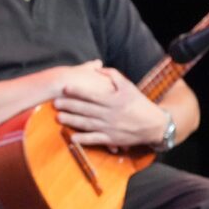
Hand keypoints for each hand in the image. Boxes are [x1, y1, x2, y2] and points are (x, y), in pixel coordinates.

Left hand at [54, 67, 170, 147]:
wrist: (154, 125)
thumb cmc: (139, 103)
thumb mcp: (128, 86)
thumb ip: (113, 75)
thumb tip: (97, 68)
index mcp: (114, 100)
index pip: (92, 94)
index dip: (78, 91)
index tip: (64, 87)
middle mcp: (110, 114)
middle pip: (86, 109)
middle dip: (69, 105)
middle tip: (54, 102)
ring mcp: (110, 127)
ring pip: (87, 124)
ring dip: (71, 121)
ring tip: (58, 117)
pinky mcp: (111, 139)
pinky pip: (95, 140)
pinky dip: (83, 139)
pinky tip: (72, 137)